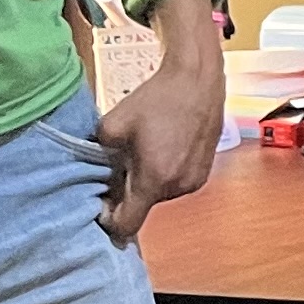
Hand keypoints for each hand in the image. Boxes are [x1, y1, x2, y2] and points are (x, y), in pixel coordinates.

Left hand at [97, 0, 225, 245]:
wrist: (197, 79)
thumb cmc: (155, 99)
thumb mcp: (111, 125)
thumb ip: (99, 155)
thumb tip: (98, 172)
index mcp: (154, 178)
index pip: (127, 224)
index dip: (109, 220)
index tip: (100, 205)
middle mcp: (177, 186)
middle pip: (144, 208)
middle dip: (128, 194)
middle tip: (119, 167)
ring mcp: (194, 180)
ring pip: (160, 196)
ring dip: (148, 184)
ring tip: (142, 154)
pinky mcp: (205, 171)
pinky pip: (176, 184)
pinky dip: (165, 175)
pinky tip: (162, 150)